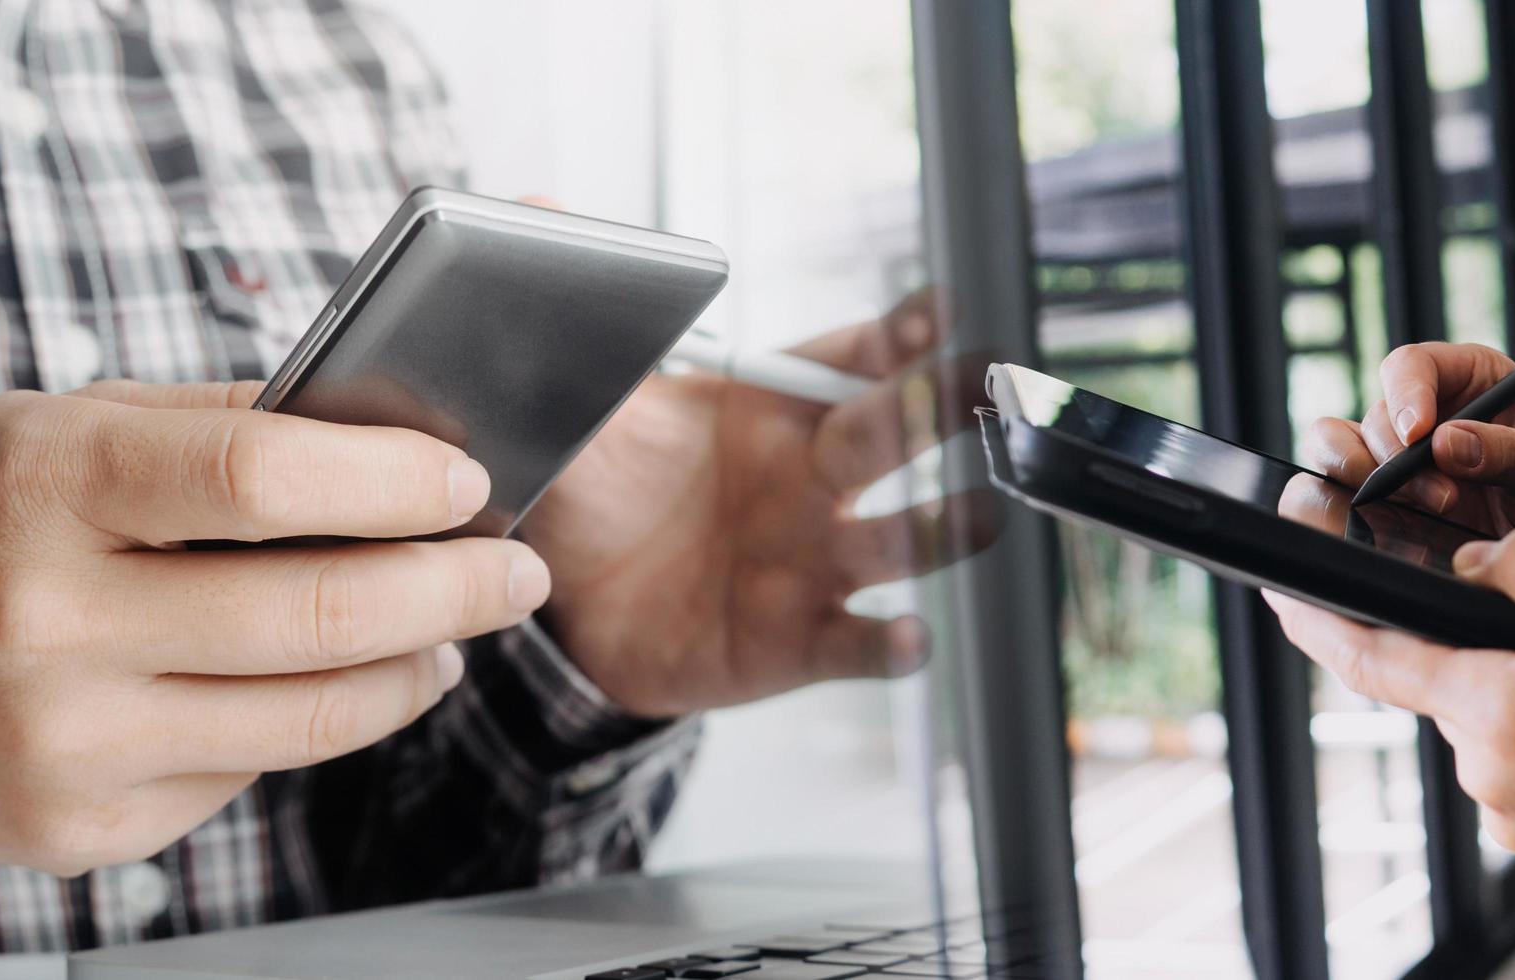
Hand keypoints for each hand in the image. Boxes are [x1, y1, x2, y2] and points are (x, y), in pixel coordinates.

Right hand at [0, 381, 550, 875]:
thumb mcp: (55, 429)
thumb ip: (213, 428)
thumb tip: (387, 434)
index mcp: (43, 487)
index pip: (259, 478)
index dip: (389, 479)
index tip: (468, 477)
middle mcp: (50, 620)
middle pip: (315, 612)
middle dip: (451, 587)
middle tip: (514, 567)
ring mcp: (66, 740)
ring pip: (309, 714)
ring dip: (415, 667)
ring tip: (454, 630)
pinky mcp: (83, 829)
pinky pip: (246, 772)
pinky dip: (311, 723)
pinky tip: (332, 683)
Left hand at [522, 292, 990, 716]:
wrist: (569, 603)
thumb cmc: (604, 487)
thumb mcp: (587, 403)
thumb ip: (579, 320)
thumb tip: (534, 209)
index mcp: (773, 407)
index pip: (852, 358)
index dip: (899, 333)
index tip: (938, 309)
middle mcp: (811, 479)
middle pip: (890, 433)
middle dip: (938, 408)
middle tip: (980, 385)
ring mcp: (812, 560)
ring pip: (896, 541)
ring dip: (941, 528)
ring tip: (975, 515)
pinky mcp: (797, 639)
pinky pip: (854, 643)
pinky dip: (888, 643)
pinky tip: (910, 637)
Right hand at [1332, 342, 1514, 636]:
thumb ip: (1506, 452)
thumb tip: (1445, 442)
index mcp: (1470, 379)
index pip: (1411, 366)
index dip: (1404, 395)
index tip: (1418, 435)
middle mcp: (1430, 414)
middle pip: (1372, 416)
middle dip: (1391, 457)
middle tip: (1441, 496)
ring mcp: (1407, 464)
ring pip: (1344, 454)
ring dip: (1372, 486)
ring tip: (1437, 513)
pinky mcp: (1396, 508)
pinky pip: (1348, 499)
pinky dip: (1357, 513)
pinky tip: (1399, 532)